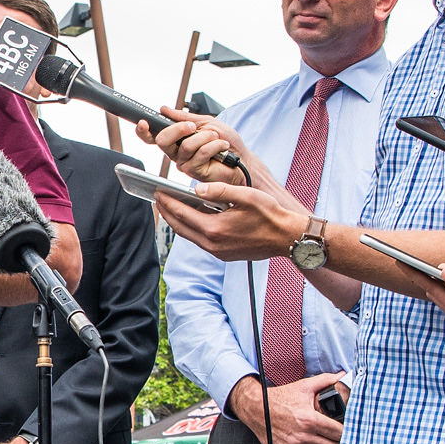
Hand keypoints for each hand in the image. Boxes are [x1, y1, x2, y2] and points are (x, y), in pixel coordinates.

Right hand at [143, 114, 258, 182]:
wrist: (243, 160)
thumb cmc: (226, 143)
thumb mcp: (206, 122)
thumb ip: (185, 117)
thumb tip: (164, 109)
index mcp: (177, 140)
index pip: (153, 137)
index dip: (144, 131)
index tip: (143, 122)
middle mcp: (177, 153)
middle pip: (162, 140)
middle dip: (178, 129)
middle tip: (192, 126)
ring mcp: (185, 164)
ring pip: (185, 146)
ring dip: (205, 137)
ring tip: (216, 138)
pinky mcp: (195, 172)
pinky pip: (199, 154)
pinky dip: (214, 146)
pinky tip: (221, 147)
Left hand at [154, 177, 312, 265]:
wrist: (286, 238)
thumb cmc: (270, 215)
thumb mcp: (245, 196)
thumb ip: (219, 190)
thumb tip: (197, 188)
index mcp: (215, 229)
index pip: (182, 214)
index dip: (168, 202)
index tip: (158, 192)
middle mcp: (213, 244)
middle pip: (180, 227)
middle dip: (167, 212)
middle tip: (159, 199)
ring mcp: (218, 252)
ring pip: (189, 235)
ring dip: (178, 222)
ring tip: (172, 208)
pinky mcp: (223, 255)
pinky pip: (201, 241)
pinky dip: (192, 229)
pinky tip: (193, 218)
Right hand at [236, 372, 346, 443]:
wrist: (257, 409)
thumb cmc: (281, 398)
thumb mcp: (304, 386)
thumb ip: (325, 381)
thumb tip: (342, 375)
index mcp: (310, 420)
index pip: (339, 433)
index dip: (347, 433)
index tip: (347, 432)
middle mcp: (302, 437)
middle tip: (338, 442)